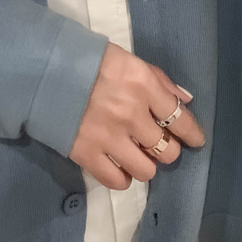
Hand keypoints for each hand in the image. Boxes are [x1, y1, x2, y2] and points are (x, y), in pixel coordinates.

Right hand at [68, 42, 204, 190]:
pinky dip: (123, 177)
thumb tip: (185, 102)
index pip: (180, 119)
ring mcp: (110, 138)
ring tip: (137, 155)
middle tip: (157, 142)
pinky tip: (120, 166)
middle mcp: (132, 115)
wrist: (46, 70)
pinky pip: (117, 180)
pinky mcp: (87, 155)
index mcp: (144, 86)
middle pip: (168, 150)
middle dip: (167, 148)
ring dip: (146, 164)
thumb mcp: (130, 60)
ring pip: (147, 171)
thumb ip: (160, 81)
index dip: (192, 133)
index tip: (195, 140)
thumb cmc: (92, 60)